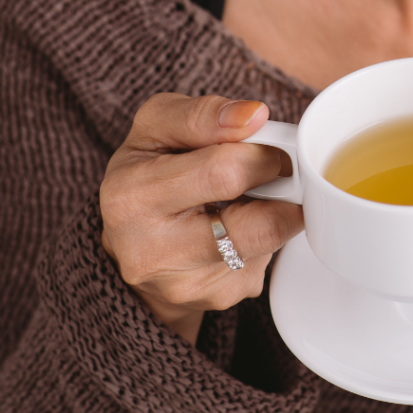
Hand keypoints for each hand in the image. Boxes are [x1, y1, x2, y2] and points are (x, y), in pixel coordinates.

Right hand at [99, 93, 303, 343]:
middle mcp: (152, 253)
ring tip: (254, 194)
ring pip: (270, 243)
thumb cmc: (151, 170)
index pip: (226, 171)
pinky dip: (267, 236)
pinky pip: (266, 260)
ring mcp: (186, 286)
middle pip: (259, 222)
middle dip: (280, 184)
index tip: (269, 140)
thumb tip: (255, 115)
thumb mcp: (159, 125)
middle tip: (274, 167)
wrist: (134, 238)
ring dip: (279, 209)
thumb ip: (204, 114)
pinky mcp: (216, 298)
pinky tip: (240, 224)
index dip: (262, 151)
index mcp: (132, 196)